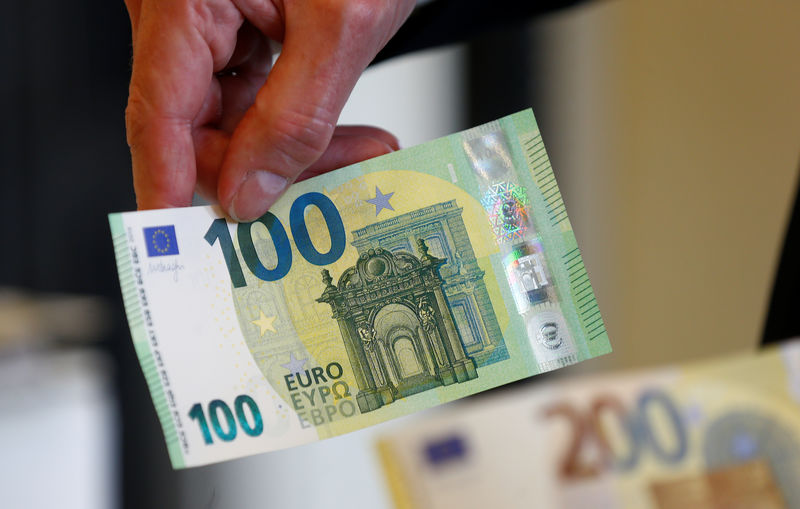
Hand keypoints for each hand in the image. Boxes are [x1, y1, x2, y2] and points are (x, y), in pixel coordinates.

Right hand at [124, 0, 414, 219]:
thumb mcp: (342, 26)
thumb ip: (294, 117)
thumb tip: (249, 191)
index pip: (159, 116)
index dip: (169, 190)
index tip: (183, 251)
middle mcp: (186, 10)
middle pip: (201, 127)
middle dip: (272, 169)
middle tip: (332, 192)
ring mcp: (212, 20)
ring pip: (234, 119)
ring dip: (296, 147)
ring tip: (361, 152)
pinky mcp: (244, 27)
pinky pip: (255, 95)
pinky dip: (298, 121)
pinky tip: (338, 133)